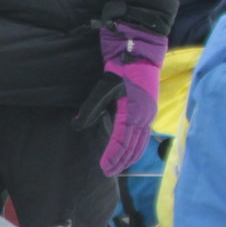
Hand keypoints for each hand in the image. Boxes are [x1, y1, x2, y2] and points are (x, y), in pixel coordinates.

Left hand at [90, 24, 166, 176]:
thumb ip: (91, 109)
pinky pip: (142, 135)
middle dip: (120, 161)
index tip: (102, 168)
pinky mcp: (147, 111)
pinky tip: (126, 150)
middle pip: (133, 147)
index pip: (122, 142)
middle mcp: (144, 117)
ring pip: (139, 143)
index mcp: (134, 113)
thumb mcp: (103, 88)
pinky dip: (134, 146)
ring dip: (128, 156)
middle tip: (107, 172)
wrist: (140, 54)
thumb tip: (76, 125)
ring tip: (116, 166)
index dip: (112, 156)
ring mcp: (148, 115)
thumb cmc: (122, 70)